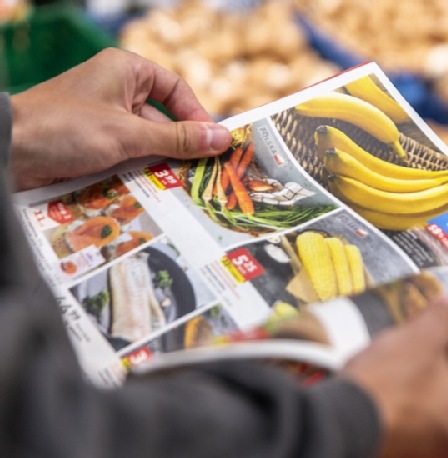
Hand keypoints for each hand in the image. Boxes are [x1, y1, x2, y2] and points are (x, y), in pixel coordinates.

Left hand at [10, 48, 231, 190]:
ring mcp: (104, 120)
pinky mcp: (94, 145)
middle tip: (201, 173)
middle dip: (179, 148)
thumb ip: (177, 139)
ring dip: (159, 165)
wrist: (8, 152)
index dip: (196, 114)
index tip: (211, 142)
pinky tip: (152, 191)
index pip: (175, 88)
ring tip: (180, 187)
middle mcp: (116, 91)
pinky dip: (140, 173)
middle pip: (164, 120)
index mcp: (125, 71)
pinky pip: (128, 157)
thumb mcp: (129, 134)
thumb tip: (222, 139)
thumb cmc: (64, 128)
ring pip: (147, 143)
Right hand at [343, 297, 447, 457]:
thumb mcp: (421, 339)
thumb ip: (444, 319)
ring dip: (433, 396)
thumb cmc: (396, 387)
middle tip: (440, 349)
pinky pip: (418, 437)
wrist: (339, 438)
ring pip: (447, 422)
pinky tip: (386, 391)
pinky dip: (410, 416)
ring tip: (408, 365)